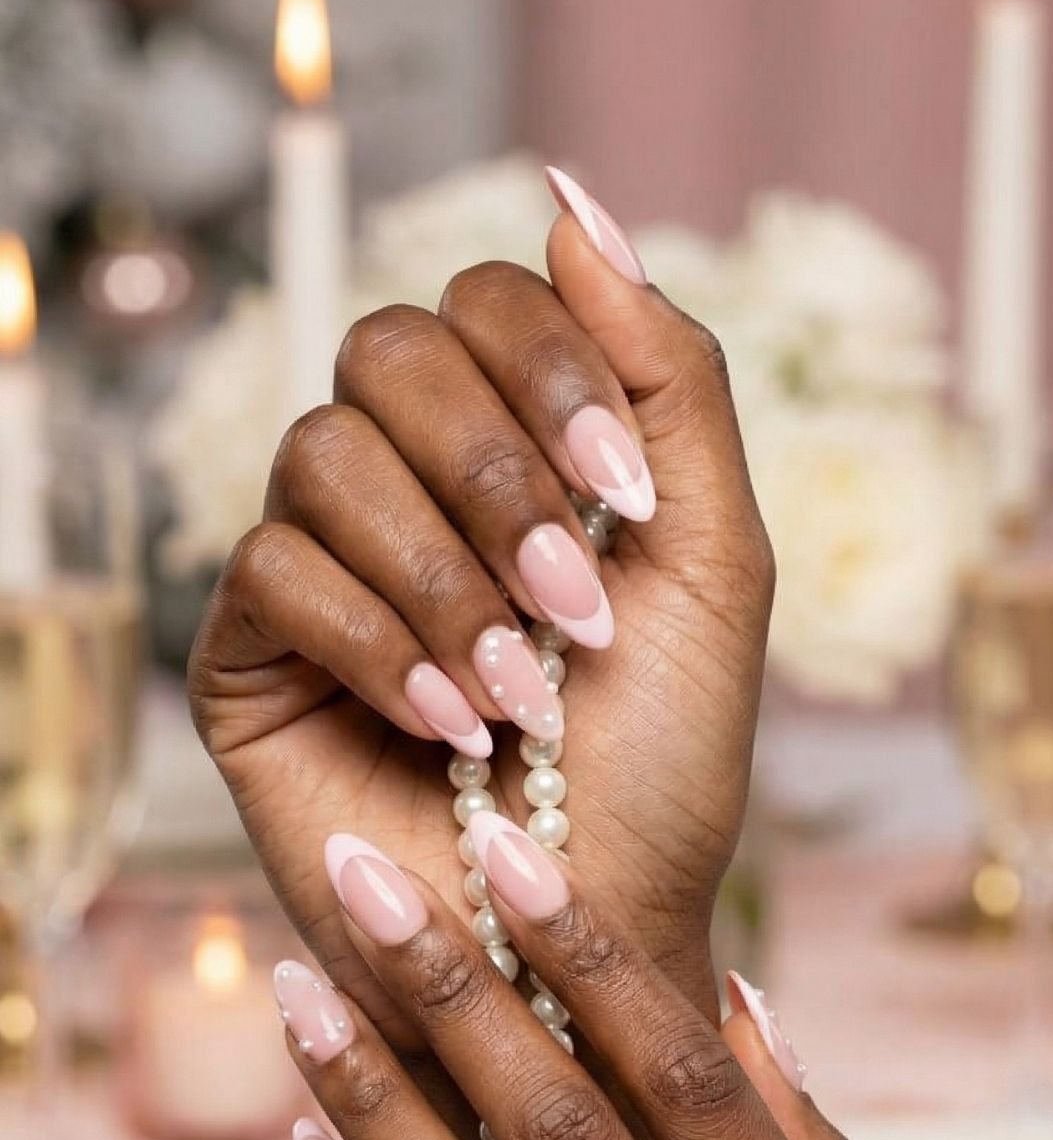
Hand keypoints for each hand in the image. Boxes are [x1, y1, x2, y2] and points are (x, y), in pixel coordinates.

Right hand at [189, 174, 772, 1044]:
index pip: (486, 302)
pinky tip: (445, 724)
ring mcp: (320, 566)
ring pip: (323, 452)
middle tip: (574, 612)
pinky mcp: (248, 656)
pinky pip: (270, 569)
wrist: (593, 938)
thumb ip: (669, 379)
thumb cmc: (664, 772)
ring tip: (517, 694)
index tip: (628, 505)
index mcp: (517, 447)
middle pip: (389, 349)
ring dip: (442, 573)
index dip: (551, 370)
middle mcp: (408, 487)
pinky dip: (374, 639)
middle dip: (497, 476)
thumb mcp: (716, 566)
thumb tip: (572, 201)